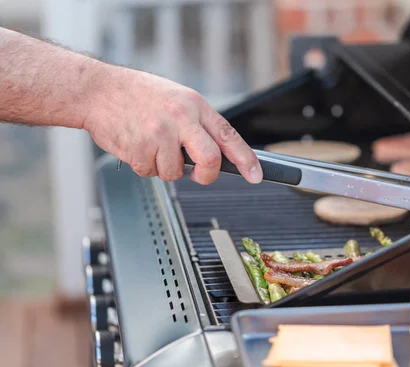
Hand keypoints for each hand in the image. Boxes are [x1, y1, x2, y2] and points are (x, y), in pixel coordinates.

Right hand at [83, 64, 262, 184]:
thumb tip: (217, 151)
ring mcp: (160, 135)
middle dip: (206, 175)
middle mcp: (180, 119)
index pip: (228, 135)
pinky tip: (137, 146)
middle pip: (210, 160)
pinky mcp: (140, 150)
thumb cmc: (136, 94)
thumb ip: (197, 122)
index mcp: (194, 105)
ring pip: (176, 172)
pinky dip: (146, 167)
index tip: (255, 175)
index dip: (246, 159)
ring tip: (152, 145)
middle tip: (198, 175)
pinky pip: (152, 173)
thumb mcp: (176, 98)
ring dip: (166, 167)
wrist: (97, 91)